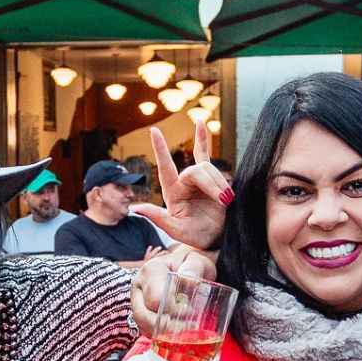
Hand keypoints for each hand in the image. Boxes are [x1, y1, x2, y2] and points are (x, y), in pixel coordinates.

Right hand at [130, 245, 218, 335]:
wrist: (185, 267)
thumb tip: (190, 278)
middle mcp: (139, 285)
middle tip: (185, 328)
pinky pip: (143, 327)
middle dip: (164, 326)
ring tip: (181, 330)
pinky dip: (157, 333)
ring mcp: (137, 299)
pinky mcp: (140, 310)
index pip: (156, 298)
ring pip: (141, 323)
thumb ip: (195, 267)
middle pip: (143, 314)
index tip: (189, 311)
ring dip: (161, 332)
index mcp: (151, 271)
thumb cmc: (192, 265)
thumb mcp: (198, 261)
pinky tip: (172, 333)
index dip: (173, 310)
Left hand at [132, 125, 230, 250]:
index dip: (161, 149)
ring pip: (208, 168)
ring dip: (219, 183)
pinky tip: (199, 122)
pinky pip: (203, 153)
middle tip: (224, 201)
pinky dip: (201, 138)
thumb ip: (158, 219)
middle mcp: (183, 183)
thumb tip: (135, 209)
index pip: (165, 167)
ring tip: (226, 201)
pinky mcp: (208, 177)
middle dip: (211, 184)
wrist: (215, 237)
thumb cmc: (196, 236)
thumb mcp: (176, 231)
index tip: (154, 131)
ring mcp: (195, 179)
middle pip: (196, 171)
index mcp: (172, 193)